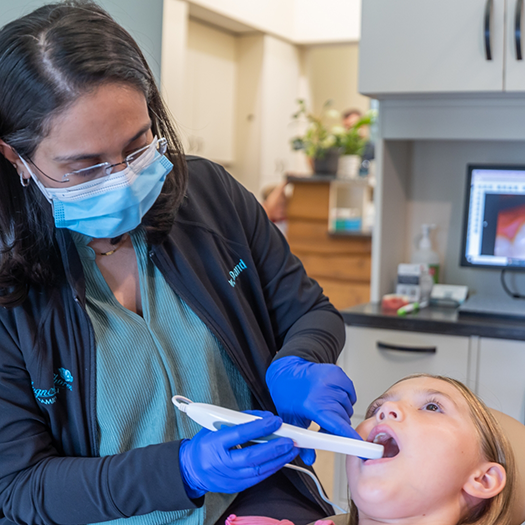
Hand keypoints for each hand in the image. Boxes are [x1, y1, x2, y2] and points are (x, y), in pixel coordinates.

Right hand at [179, 411, 298, 497]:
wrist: (191, 469)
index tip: (275, 421)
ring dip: (277, 460)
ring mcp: (228, 477)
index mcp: (214, 443)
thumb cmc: (205, 444)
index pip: (239, 434)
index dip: (259, 427)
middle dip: (274, 448)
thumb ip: (240, 420)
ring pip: (257, 471)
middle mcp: (221, 462)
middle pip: (251, 457)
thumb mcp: (215, 425)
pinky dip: (271, 469)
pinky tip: (280, 461)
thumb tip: (264, 417)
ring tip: (290, 450)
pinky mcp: (235, 486)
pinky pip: (257, 479)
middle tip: (289, 440)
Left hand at [266, 356, 360, 464]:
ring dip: (341, 412)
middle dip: (337, 426)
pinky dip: (345, 398)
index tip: (360, 447)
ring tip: (326, 408)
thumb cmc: (287, 393)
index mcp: (312, 404)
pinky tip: (332, 397)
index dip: (350, 437)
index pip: (337, 424)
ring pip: (348, 407)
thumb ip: (302, 441)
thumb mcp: (292, 419)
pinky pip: (350, 393)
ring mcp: (332, 380)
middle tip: (324, 424)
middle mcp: (324, 391)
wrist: (287, 370)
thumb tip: (309, 459)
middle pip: (344, 418)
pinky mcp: (338, 373)